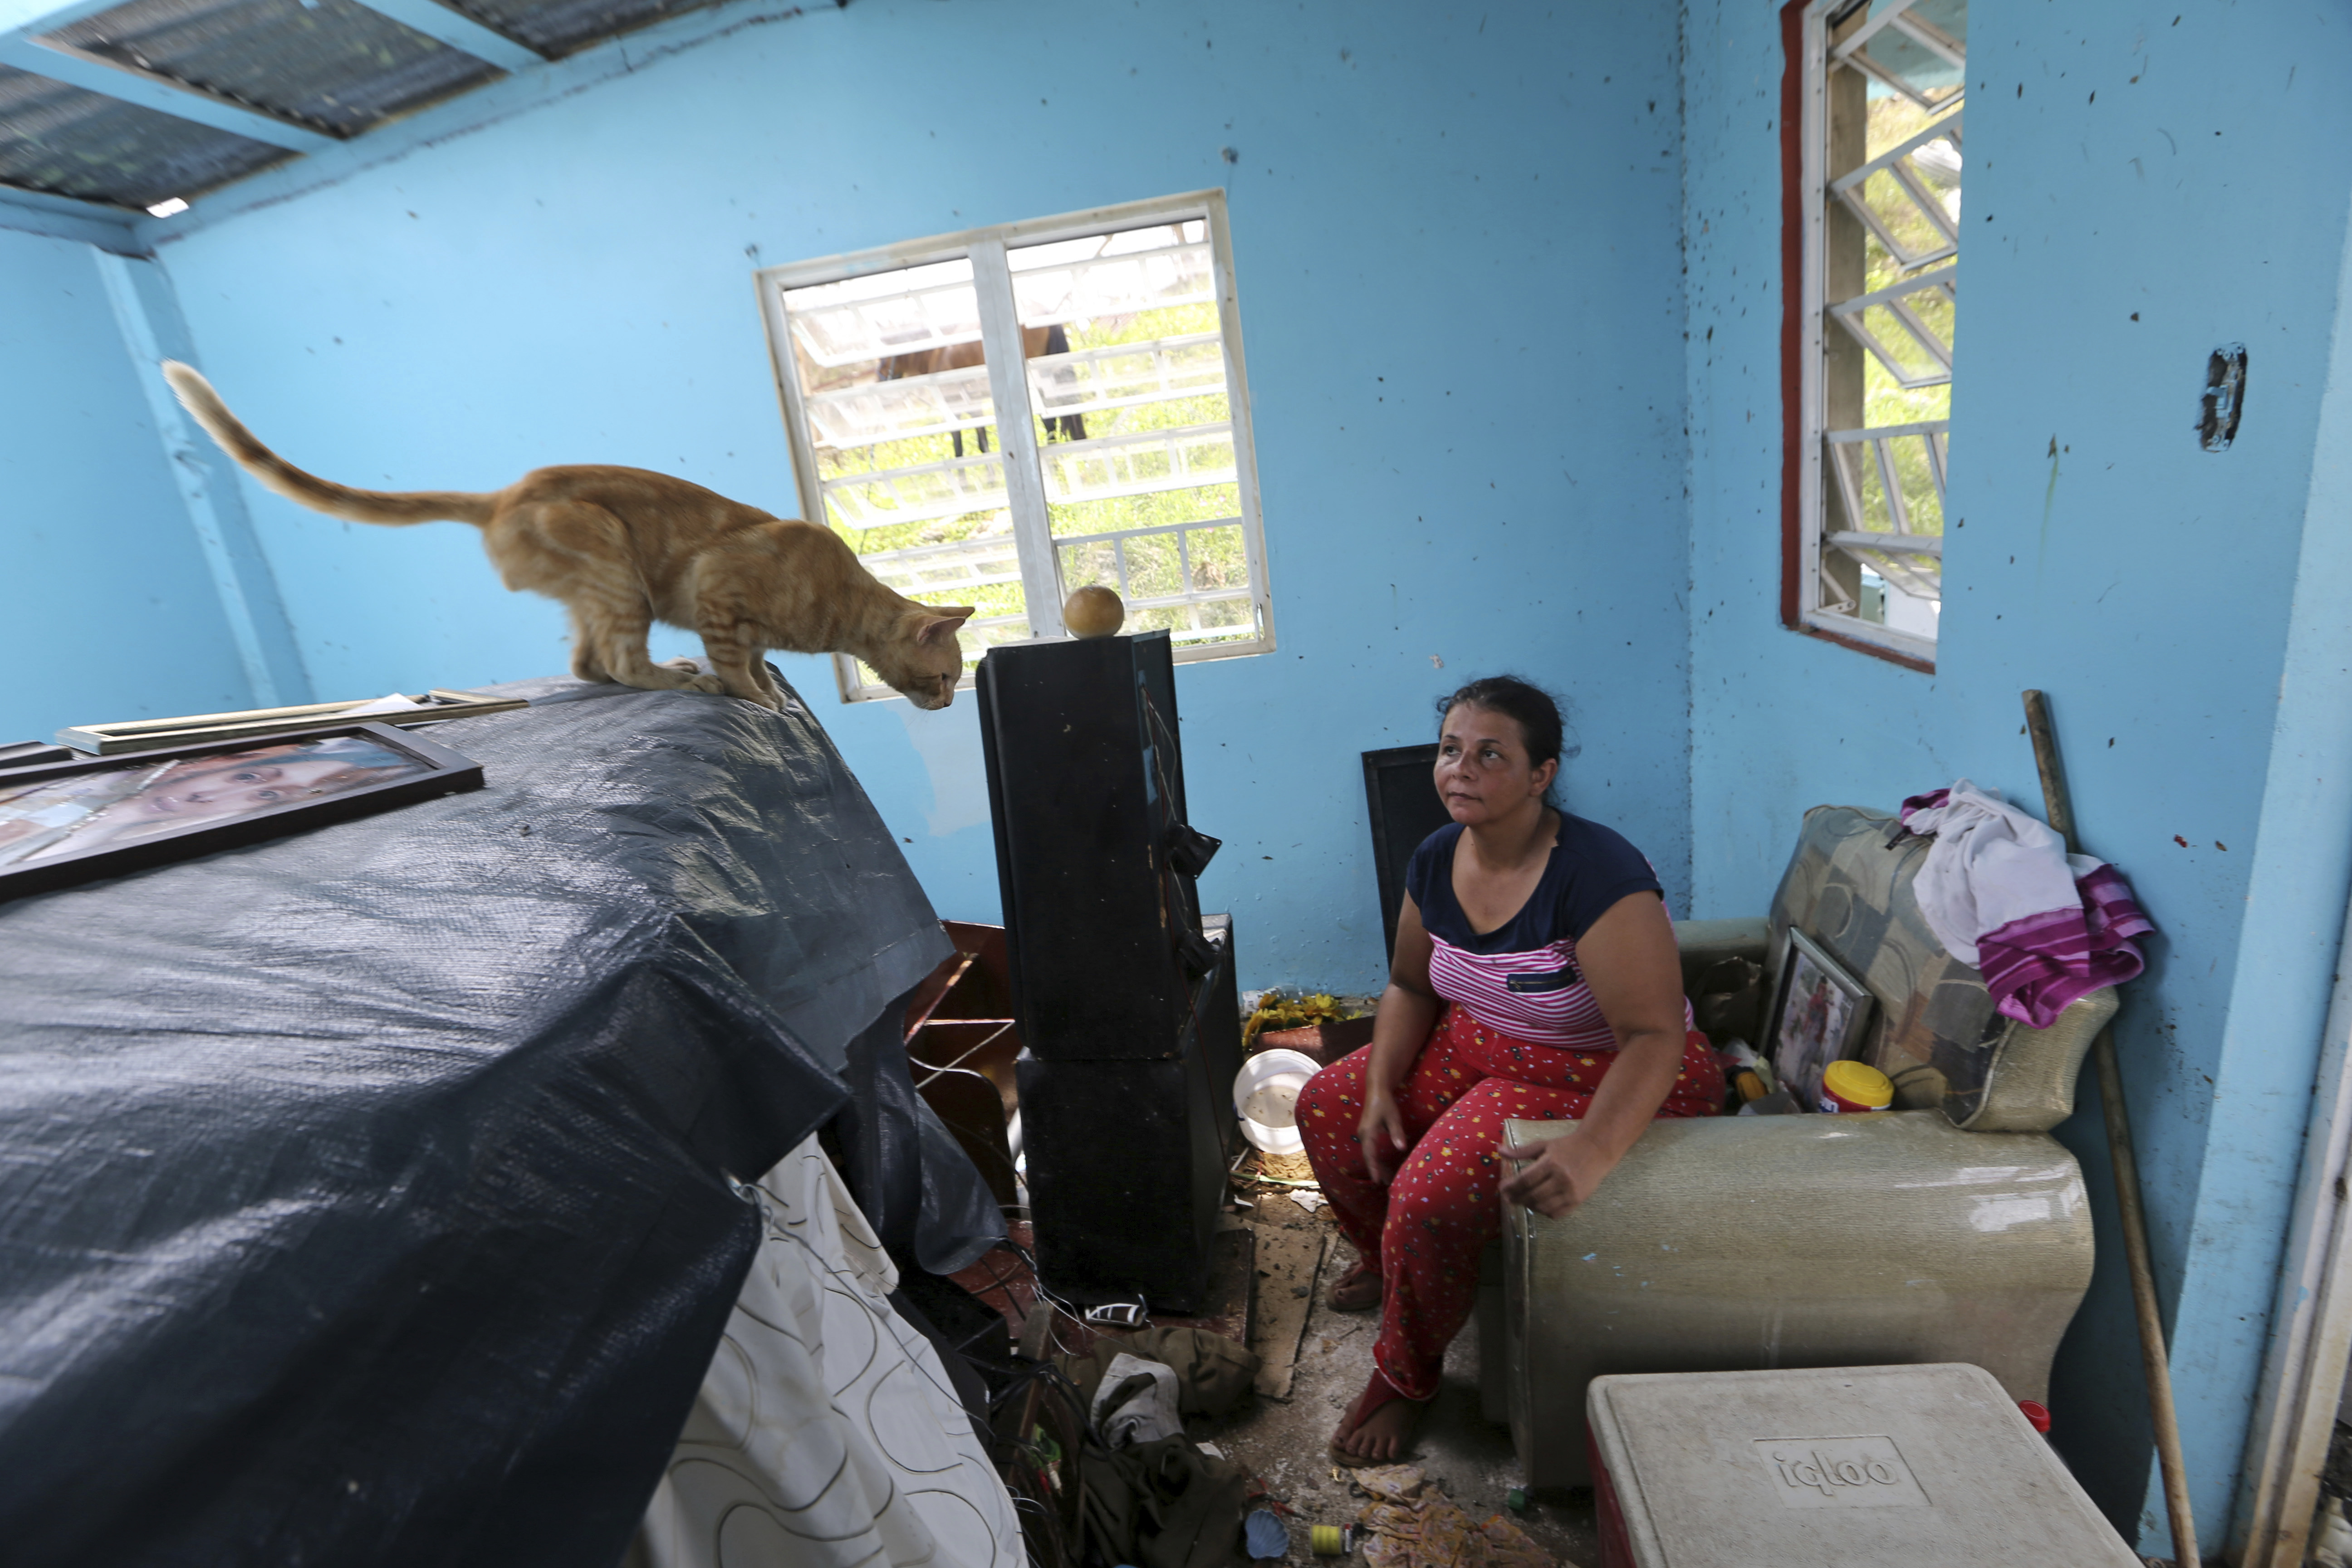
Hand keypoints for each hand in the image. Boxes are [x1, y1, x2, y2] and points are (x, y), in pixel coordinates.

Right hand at [1357, 1090, 1409, 1184]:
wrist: (1376, 1090)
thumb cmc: (1385, 1102)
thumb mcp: (1393, 1117)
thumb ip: (1396, 1133)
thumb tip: (1401, 1148)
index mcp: (1368, 1132)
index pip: (1370, 1154)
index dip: (1374, 1168)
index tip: (1377, 1180)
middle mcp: (1363, 1135)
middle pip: (1369, 1156)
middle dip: (1377, 1170)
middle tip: (1386, 1183)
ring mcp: (1364, 1134)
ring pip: (1369, 1154)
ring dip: (1377, 1165)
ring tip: (1387, 1178)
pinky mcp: (1367, 1133)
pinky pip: (1371, 1149)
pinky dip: (1377, 1158)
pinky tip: (1384, 1165)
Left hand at [1496, 1130, 1615, 1218]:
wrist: (1597, 1149)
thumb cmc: (1567, 1146)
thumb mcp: (1544, 1145)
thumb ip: (1521, 1151)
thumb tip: (1499, 1150)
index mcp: (1551, 1163)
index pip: (1525, 1180)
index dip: (1511, 1187)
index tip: (1502, 1188)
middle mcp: (1561, 1179)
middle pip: (1533, 1196)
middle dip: (1517, 1198)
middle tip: (1509, 1198)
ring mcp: (1571, 1191)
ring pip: (1543, 1207)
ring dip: (1529, 1206)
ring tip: (1523, 1200)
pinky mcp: (1578, 1200)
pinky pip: (1557, 1213)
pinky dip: (1545, 1212)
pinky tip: (1539, 1205)